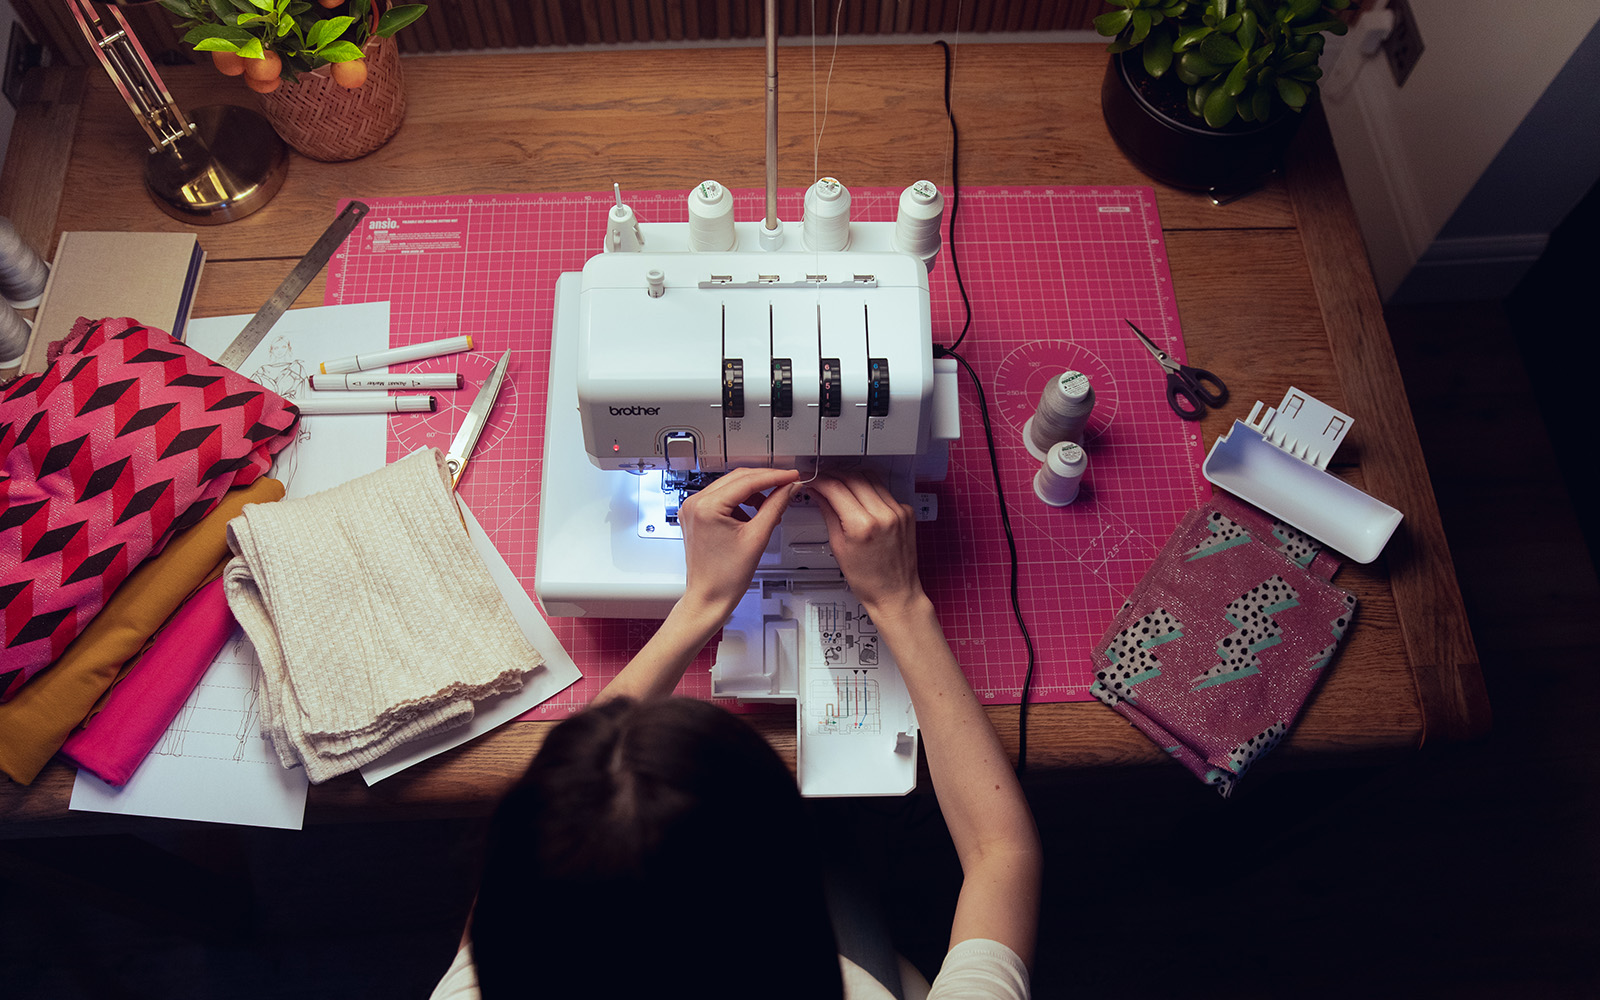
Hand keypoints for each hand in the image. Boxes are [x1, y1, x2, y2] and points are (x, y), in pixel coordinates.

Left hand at [678, 467, 800, 623]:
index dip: (774, 476)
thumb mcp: (757, 537)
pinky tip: (754, 512)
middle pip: (737, 478)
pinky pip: (722, 497)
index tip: (791, 476)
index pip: (747, 481)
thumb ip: (775, 506)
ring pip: (730, 486)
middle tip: (788, 483)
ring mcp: (693, 508)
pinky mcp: (696, 515)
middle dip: (765, 480)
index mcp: (707, 507)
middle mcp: (695, 503)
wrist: (709, 597)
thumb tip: (789, 488)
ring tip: (773, 503)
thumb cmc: (725, 577)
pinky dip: (741, 500)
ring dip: (753, 490)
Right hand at [808, 473, 926, 623]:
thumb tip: (819, 495)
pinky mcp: (906, 512)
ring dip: (852, 479)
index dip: (820, 481)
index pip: (836, 488)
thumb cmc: (869, 580)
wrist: (895, 593)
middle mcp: (883, 515)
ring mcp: (898, 512)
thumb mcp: (839, 547)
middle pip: (853, 478)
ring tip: (840, 488)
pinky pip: (884, 491)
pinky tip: (861, 500)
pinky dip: (869, 491)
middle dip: (834, 476)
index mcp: (862, 526)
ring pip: (870, 479)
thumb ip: (828, 514)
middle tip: (823, 482)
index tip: (813, 481)